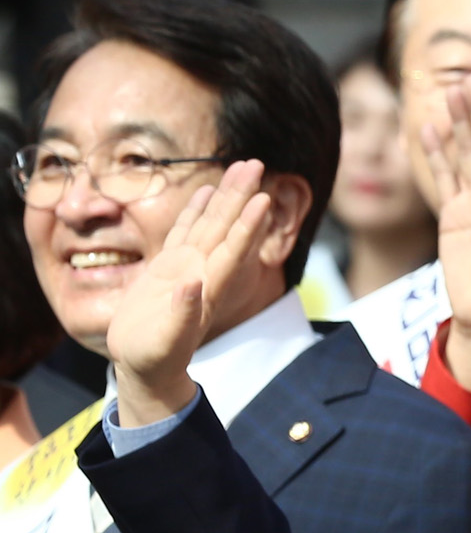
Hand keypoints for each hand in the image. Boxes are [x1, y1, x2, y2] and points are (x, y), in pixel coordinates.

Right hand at [106, 160, 275, 425]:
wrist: (145, 368)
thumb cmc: (155, 359)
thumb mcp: (166, 342)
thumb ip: (181, 315)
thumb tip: (191, 284)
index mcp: (207, 287)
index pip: (233, 250)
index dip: (247, 225)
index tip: (262, 199)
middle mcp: (203, 272)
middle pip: (226, 227)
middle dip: (241, 196)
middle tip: (256, 164)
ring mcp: (187, 268)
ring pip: (209, 224)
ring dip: (224, 197)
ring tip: (240, 168)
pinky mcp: (168, 269)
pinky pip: (185, 232)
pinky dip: (195, 212)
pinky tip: (204, 194)